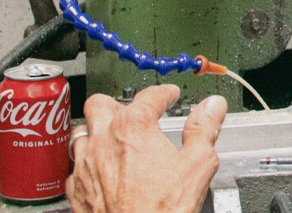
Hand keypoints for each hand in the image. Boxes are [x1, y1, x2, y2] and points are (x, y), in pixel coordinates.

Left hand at [66, 85, 227, 212]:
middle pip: (100, 104)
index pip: (148, 96)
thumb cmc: (163, 208)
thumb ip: (204, 128)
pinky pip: (74, 165)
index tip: (169, 96)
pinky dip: (87, 161)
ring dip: (97, 130)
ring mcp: (85, 165)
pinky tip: (101, 169)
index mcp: (134, 127)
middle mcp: (103, 141)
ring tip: (113, 136)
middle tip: (134, 111)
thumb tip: (213, 107)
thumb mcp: (198, 163)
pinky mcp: (75, 190)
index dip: (163, 93)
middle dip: (118, 103)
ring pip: (81, 132)